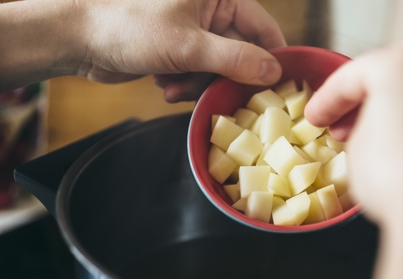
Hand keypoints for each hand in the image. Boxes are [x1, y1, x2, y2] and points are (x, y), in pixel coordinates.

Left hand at [0, 0, 285, 100]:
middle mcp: (210, 13)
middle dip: (224, 78)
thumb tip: (274, 71)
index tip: (276, 87)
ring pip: (218, 70)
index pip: (263, 27)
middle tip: (214, 94)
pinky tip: (164, 85)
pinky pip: (197, 76)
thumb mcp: (188, 45)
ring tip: (175, 87)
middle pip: (241, 54)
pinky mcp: (178, 52)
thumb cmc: (128, 26)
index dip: (272, 58)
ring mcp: (193, 34)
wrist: (79, 38)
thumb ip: (235, 58)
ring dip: (200, 85)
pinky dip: (185, 86)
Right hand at [305, 42, 402, 278]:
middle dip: (361, 107)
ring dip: (392, 118)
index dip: (325, 100)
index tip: (313, 119)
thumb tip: (373, 133)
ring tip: (371, 146)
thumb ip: (360, 126)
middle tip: (338, 130)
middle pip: (391, 82)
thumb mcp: (355, 146)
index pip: (352, 77)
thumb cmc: (396, 174)